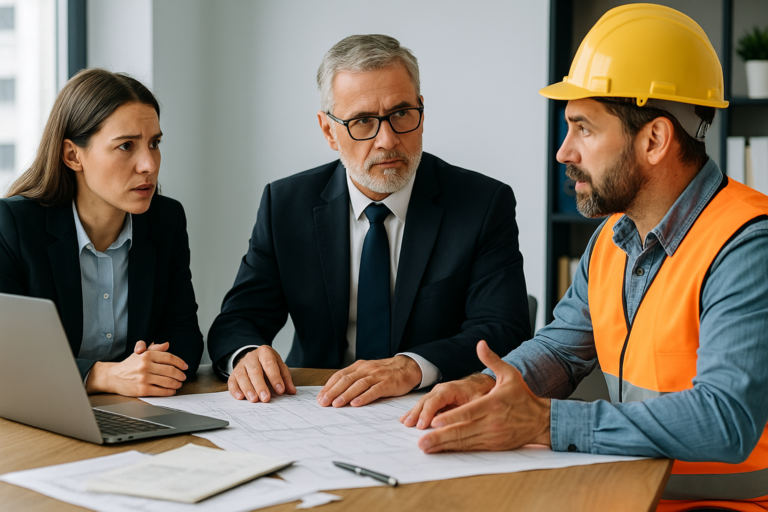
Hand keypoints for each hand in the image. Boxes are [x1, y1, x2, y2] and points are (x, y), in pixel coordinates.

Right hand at [85, 341, 188, 396]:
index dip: (180, 362)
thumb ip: (154, 348)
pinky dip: (169, 391)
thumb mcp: (140, 353)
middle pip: (170, 370)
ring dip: (176, 383)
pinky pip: (160, 391)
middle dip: (180, 375)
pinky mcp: (142, 390)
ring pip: (167, 381)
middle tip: (183, 377)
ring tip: (179, 384)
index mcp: (146, 355)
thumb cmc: (129, 365)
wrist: (112, 377)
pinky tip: (171, 390)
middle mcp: (145, 365)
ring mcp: (144, 378)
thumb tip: (167, 345)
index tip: (185, 366)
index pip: (169, 357)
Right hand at [228, 345, 295, 402]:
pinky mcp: (233, 374)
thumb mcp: (279, 366)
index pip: (270, 364)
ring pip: (242, 376)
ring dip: (248, 389)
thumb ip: (285, 378)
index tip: (280, 390)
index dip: (275, 378)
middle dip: (261, 386)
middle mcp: (251, 357)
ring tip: (254, 399)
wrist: (254, 357)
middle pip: (255, 371)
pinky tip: (240, 397)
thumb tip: (292, 391)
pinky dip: (235, 390)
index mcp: (265, 352)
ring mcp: (241, 365)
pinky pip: (232, 381)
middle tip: (266, 398)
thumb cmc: (268, 364)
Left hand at [317, 355, 421, 407]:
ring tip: (336, 404)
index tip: (320, 397)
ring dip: (346, 395)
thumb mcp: (367, 371)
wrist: (407, 367)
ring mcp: (377, 376)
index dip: (329, 386)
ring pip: (359, 384)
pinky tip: (356, 403)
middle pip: (346, 380)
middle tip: (324, 402)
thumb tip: (335, 393)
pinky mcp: (388, 383)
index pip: (340, 375)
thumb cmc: (385, 373)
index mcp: (359, 366)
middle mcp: (366, 369)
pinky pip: (374, 390)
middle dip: (333, 391)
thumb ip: (354, 379)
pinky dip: (364, 397)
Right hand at [400, 372, 495, 428]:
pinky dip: (415, 413)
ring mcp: (437, 394)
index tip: (422, 425)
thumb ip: (468, 411)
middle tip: (409, 425)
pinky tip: (406, 419)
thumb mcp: (479, 402)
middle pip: (425, 401)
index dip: (427, 413)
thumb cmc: (481, 392)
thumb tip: (461, 423)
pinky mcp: (436, 400)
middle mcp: (441, 390)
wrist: (481, 385)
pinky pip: (424, 406)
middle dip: (416, 413)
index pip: (435, 400)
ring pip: (422, 403)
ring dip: (413, 413)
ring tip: (405, 423)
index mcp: (451, 389)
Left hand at [415, 340, 550, 453]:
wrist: (541, 420)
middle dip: (440, 437)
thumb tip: (480, 343)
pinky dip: (455, 449)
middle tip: (421, 441)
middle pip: (462, 431)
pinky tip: (442, 450)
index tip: (434, 421)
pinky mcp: (493, 445)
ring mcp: (491, 436)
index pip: (469, 412)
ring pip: (464, 442)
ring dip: (444, 446)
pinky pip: (471, 448)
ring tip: (426, 447)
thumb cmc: (523, 396)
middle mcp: (491, 422)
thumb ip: (492, 360)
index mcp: (493, 404)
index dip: (451, 417)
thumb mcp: (510, 374)